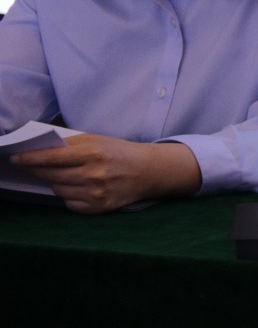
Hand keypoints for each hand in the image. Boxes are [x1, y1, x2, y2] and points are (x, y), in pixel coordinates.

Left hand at [12, 134, 200, 213]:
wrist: (148, 172)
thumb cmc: (120, 152)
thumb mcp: (99, 140)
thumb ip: (72, 145)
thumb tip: (42, 150)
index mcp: (94, 154)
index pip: (52, 158)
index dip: (31, 158)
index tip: (16, 158)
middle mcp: (93, 175)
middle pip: (51, 175)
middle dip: (38, 170)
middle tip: (30, 165)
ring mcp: (95, 194)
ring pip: (58, 190)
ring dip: (56, 182)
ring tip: (65, 175)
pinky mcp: (97, 208)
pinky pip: (69, 203)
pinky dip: (69, 195)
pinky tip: (78, 187)